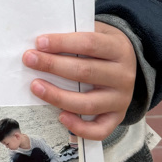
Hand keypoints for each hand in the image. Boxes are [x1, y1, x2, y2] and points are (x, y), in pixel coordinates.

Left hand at [22, 21, 135, 140]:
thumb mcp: (97, 32)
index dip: (63, 43)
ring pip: (88, 103)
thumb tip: (42, 44)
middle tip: (29, 59)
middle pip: (85, 72)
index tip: (40, 42)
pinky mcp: (117, 117)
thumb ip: (75, 35)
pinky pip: (99, 129)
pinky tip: (61, 117)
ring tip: (36, 87)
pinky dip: (79, 127)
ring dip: (58, 96)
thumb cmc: (104, 47)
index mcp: (118, 48)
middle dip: (53, 66)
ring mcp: (121, 99)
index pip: (89, 44)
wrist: (132, 62)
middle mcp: (123, 75)